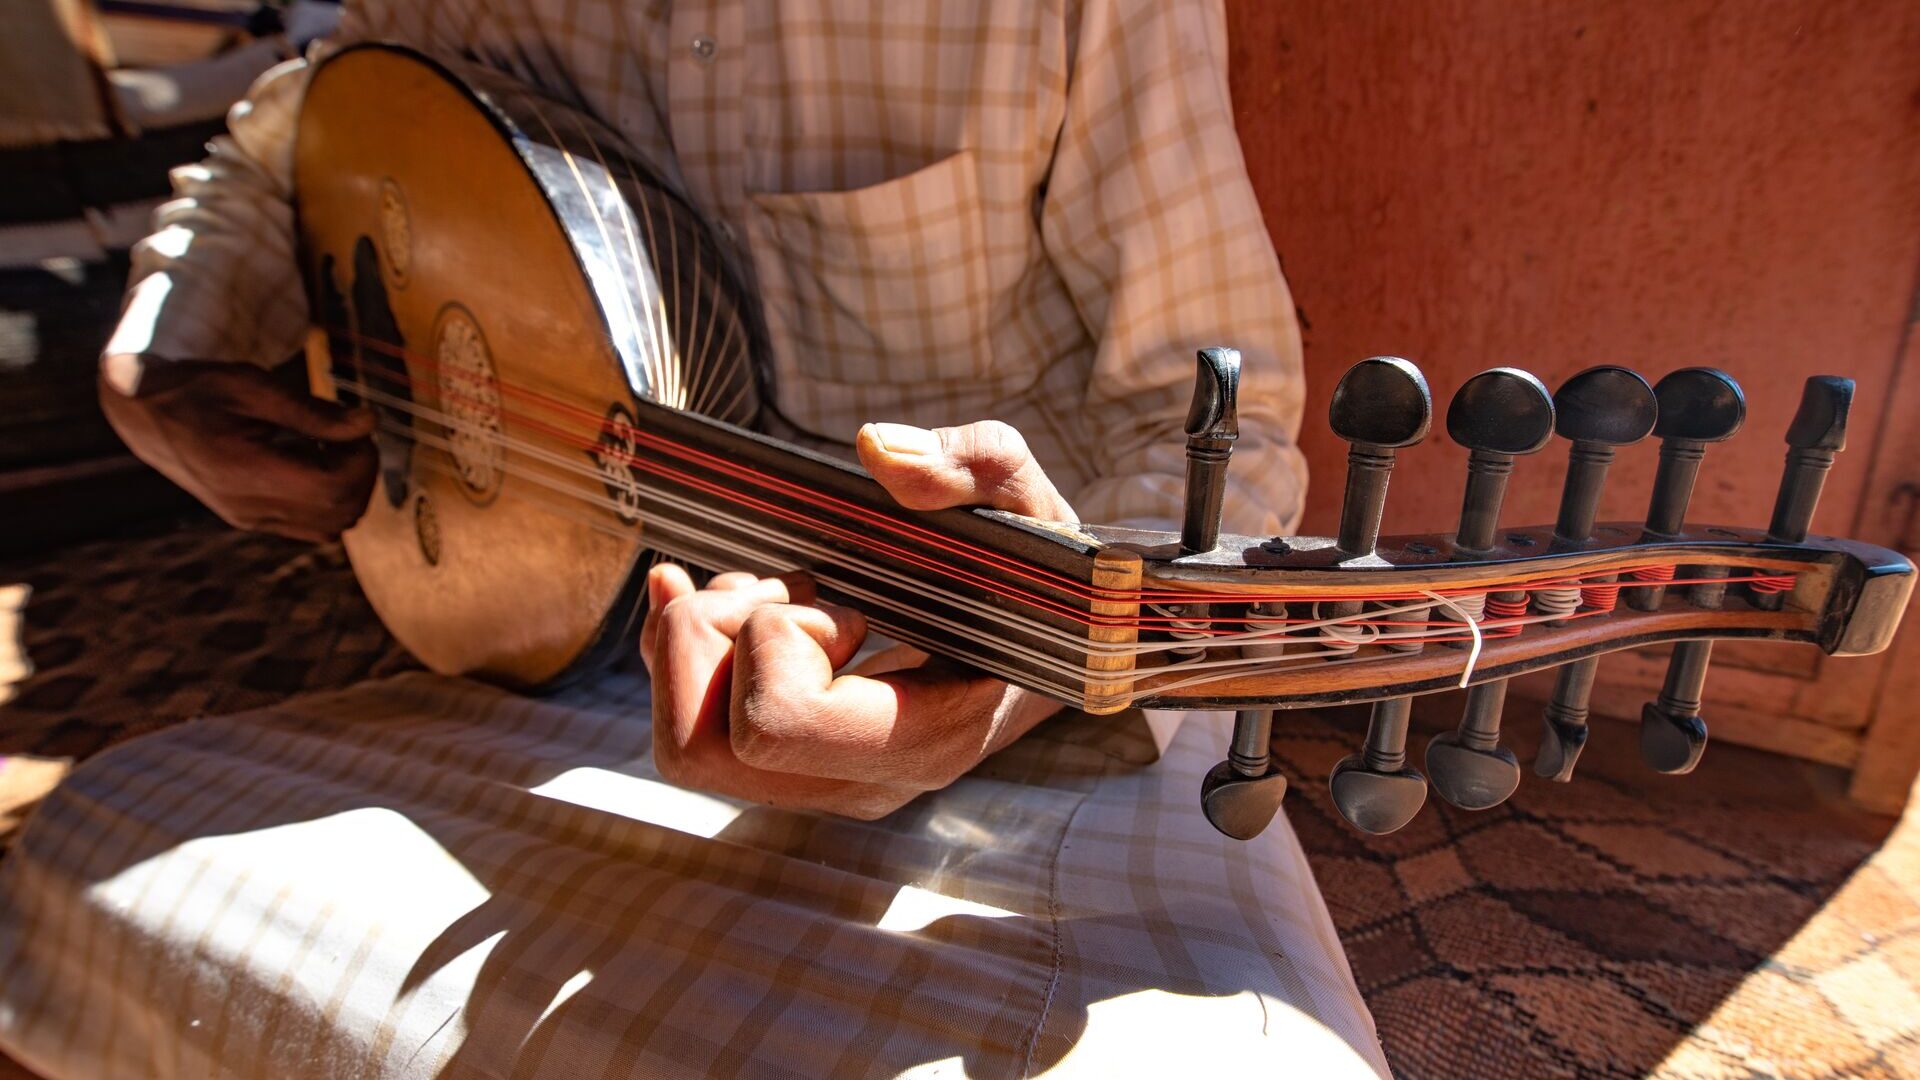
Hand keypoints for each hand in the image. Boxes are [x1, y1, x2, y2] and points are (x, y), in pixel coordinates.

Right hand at [100, 356, 377, 541]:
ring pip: (331, 527)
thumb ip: (313, 411)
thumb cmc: (198, 388)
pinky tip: (311, 462)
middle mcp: (248, 507)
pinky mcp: (249, 520)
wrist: (143, 412)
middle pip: (341, 513)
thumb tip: (369, 423)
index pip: (335, 489)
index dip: (362, 461)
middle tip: (346, 434)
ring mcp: (248, 519)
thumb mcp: (254, 386)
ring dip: (347, 489)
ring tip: (328, 446)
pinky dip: (328, 501)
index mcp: (246, 473)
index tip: (354, 428)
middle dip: (360, 474)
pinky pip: (310, 527)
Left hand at [641, 420, 1075, 818]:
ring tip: (769, 592)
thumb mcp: (1031, 508)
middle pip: (698, 749)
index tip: (844, 599)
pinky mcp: (790, 766)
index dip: (777, 639)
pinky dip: (678, 649)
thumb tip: (879, 451)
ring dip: (698, 647)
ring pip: (681, 748)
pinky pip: (685, 734)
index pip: (774, 722)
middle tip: (787, 588)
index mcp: (922, 737)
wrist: (1062, 645)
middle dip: (714, 641)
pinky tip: (707, 593)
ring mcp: (819, 782)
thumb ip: (974, 466)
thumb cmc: (1045, 581)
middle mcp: (862, 781)